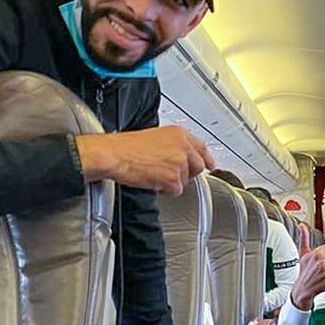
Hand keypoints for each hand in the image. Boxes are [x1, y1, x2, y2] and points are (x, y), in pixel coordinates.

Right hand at [75, 125, 214, 195]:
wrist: (114, 155)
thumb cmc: (126, 147)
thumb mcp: (155, 137)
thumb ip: (173, 145)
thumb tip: (181, 157)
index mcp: (179, 134)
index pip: (201, 148)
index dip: (206, 158)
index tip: (210, 164)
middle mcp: (183, 147)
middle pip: (197, 167)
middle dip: (186, 173)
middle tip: (169, 174)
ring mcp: (179, 163)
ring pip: (185, 180)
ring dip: (172, 182)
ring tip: (154, 174)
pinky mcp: (173, 178)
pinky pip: (176, 190)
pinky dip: (165, 190)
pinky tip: (153, 181)